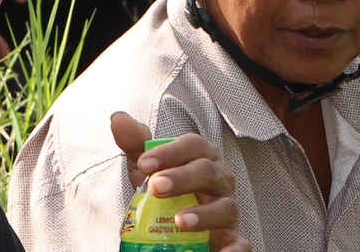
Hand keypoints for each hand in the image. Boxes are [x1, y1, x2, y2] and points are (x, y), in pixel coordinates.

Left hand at [109, 113, 250, 251]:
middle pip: (207, 172)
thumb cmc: (168, 190)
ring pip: (225, 207)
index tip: (145, 163)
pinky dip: (236, 249)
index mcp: (203, 156)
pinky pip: (241, 242)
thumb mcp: (149, 166)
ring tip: (178, 221)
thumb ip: (136, 143)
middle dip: (182, 178)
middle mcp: (220, 179)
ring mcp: (227, 209)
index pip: (192, 145)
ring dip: (204, 214)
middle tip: (156, 187)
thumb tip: (118, 119)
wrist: (177, 224)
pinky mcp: (231, 237)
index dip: (170, 152)